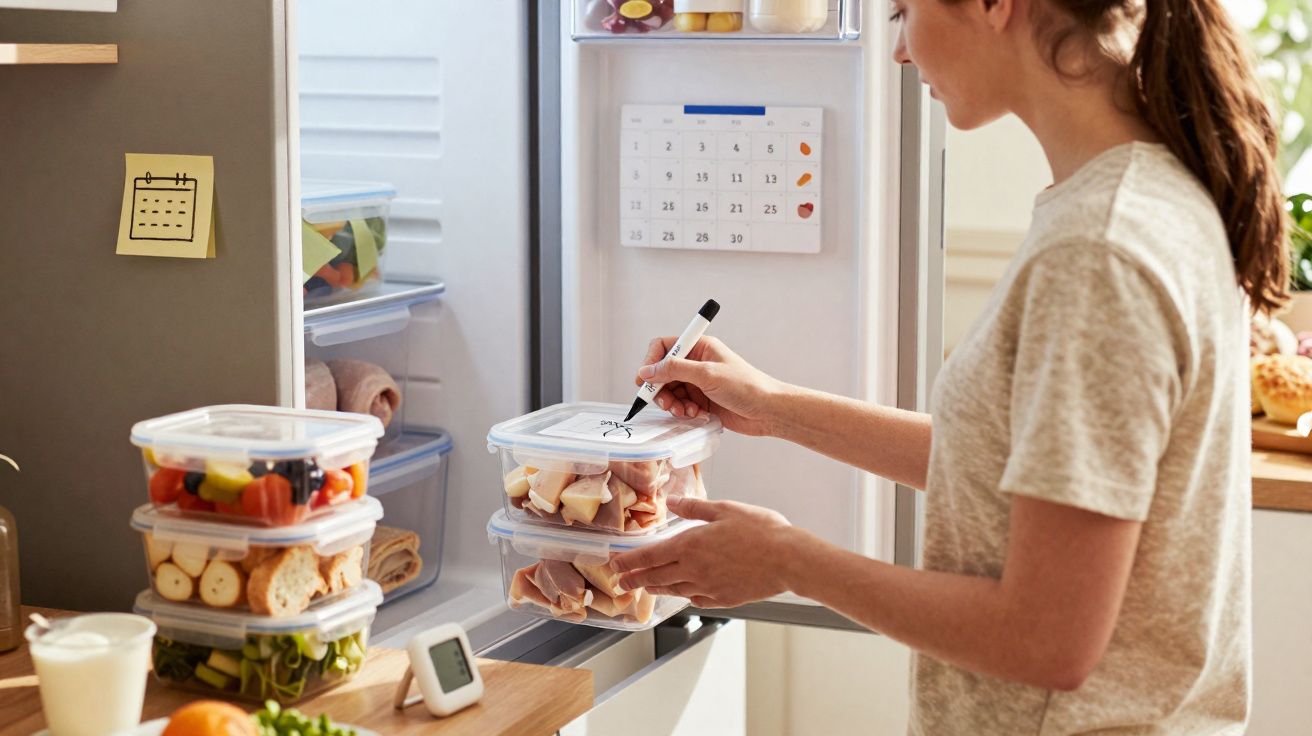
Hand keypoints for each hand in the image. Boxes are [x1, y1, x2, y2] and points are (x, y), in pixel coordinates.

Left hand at [610, 497, 796, 608]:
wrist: (788, 560)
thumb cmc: (761, 531)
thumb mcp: (725, 509)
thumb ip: (695, 508)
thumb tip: (672, 502)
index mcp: (690, 545)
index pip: (649, 556)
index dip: (629, 561)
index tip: (614, 565)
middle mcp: (693, 570)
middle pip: (656, 577)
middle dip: (635, 579)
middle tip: (621, 583)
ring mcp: (708, 587)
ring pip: (674, 590)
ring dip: (656, 589)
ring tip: (646, 588)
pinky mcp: (723, 599)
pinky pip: (696, 598)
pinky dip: (685, 596)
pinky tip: (684, 594)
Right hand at [634, 336, 781, 436]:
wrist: (767, 411)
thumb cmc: (746, 386)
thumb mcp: (707, 374)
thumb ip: (675, 370)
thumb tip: (647, 370)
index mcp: (699, 347)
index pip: (664, 346)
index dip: (651, 362)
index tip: (645, 380)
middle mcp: (696, 363)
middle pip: (662, 372)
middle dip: (661, 388)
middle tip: (665, 402)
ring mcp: (698, 382)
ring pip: (670, 391)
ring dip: (673, 403)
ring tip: (686, 410)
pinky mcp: (701, 400)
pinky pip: (680, 404)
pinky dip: (683, 411)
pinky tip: (696, 414)